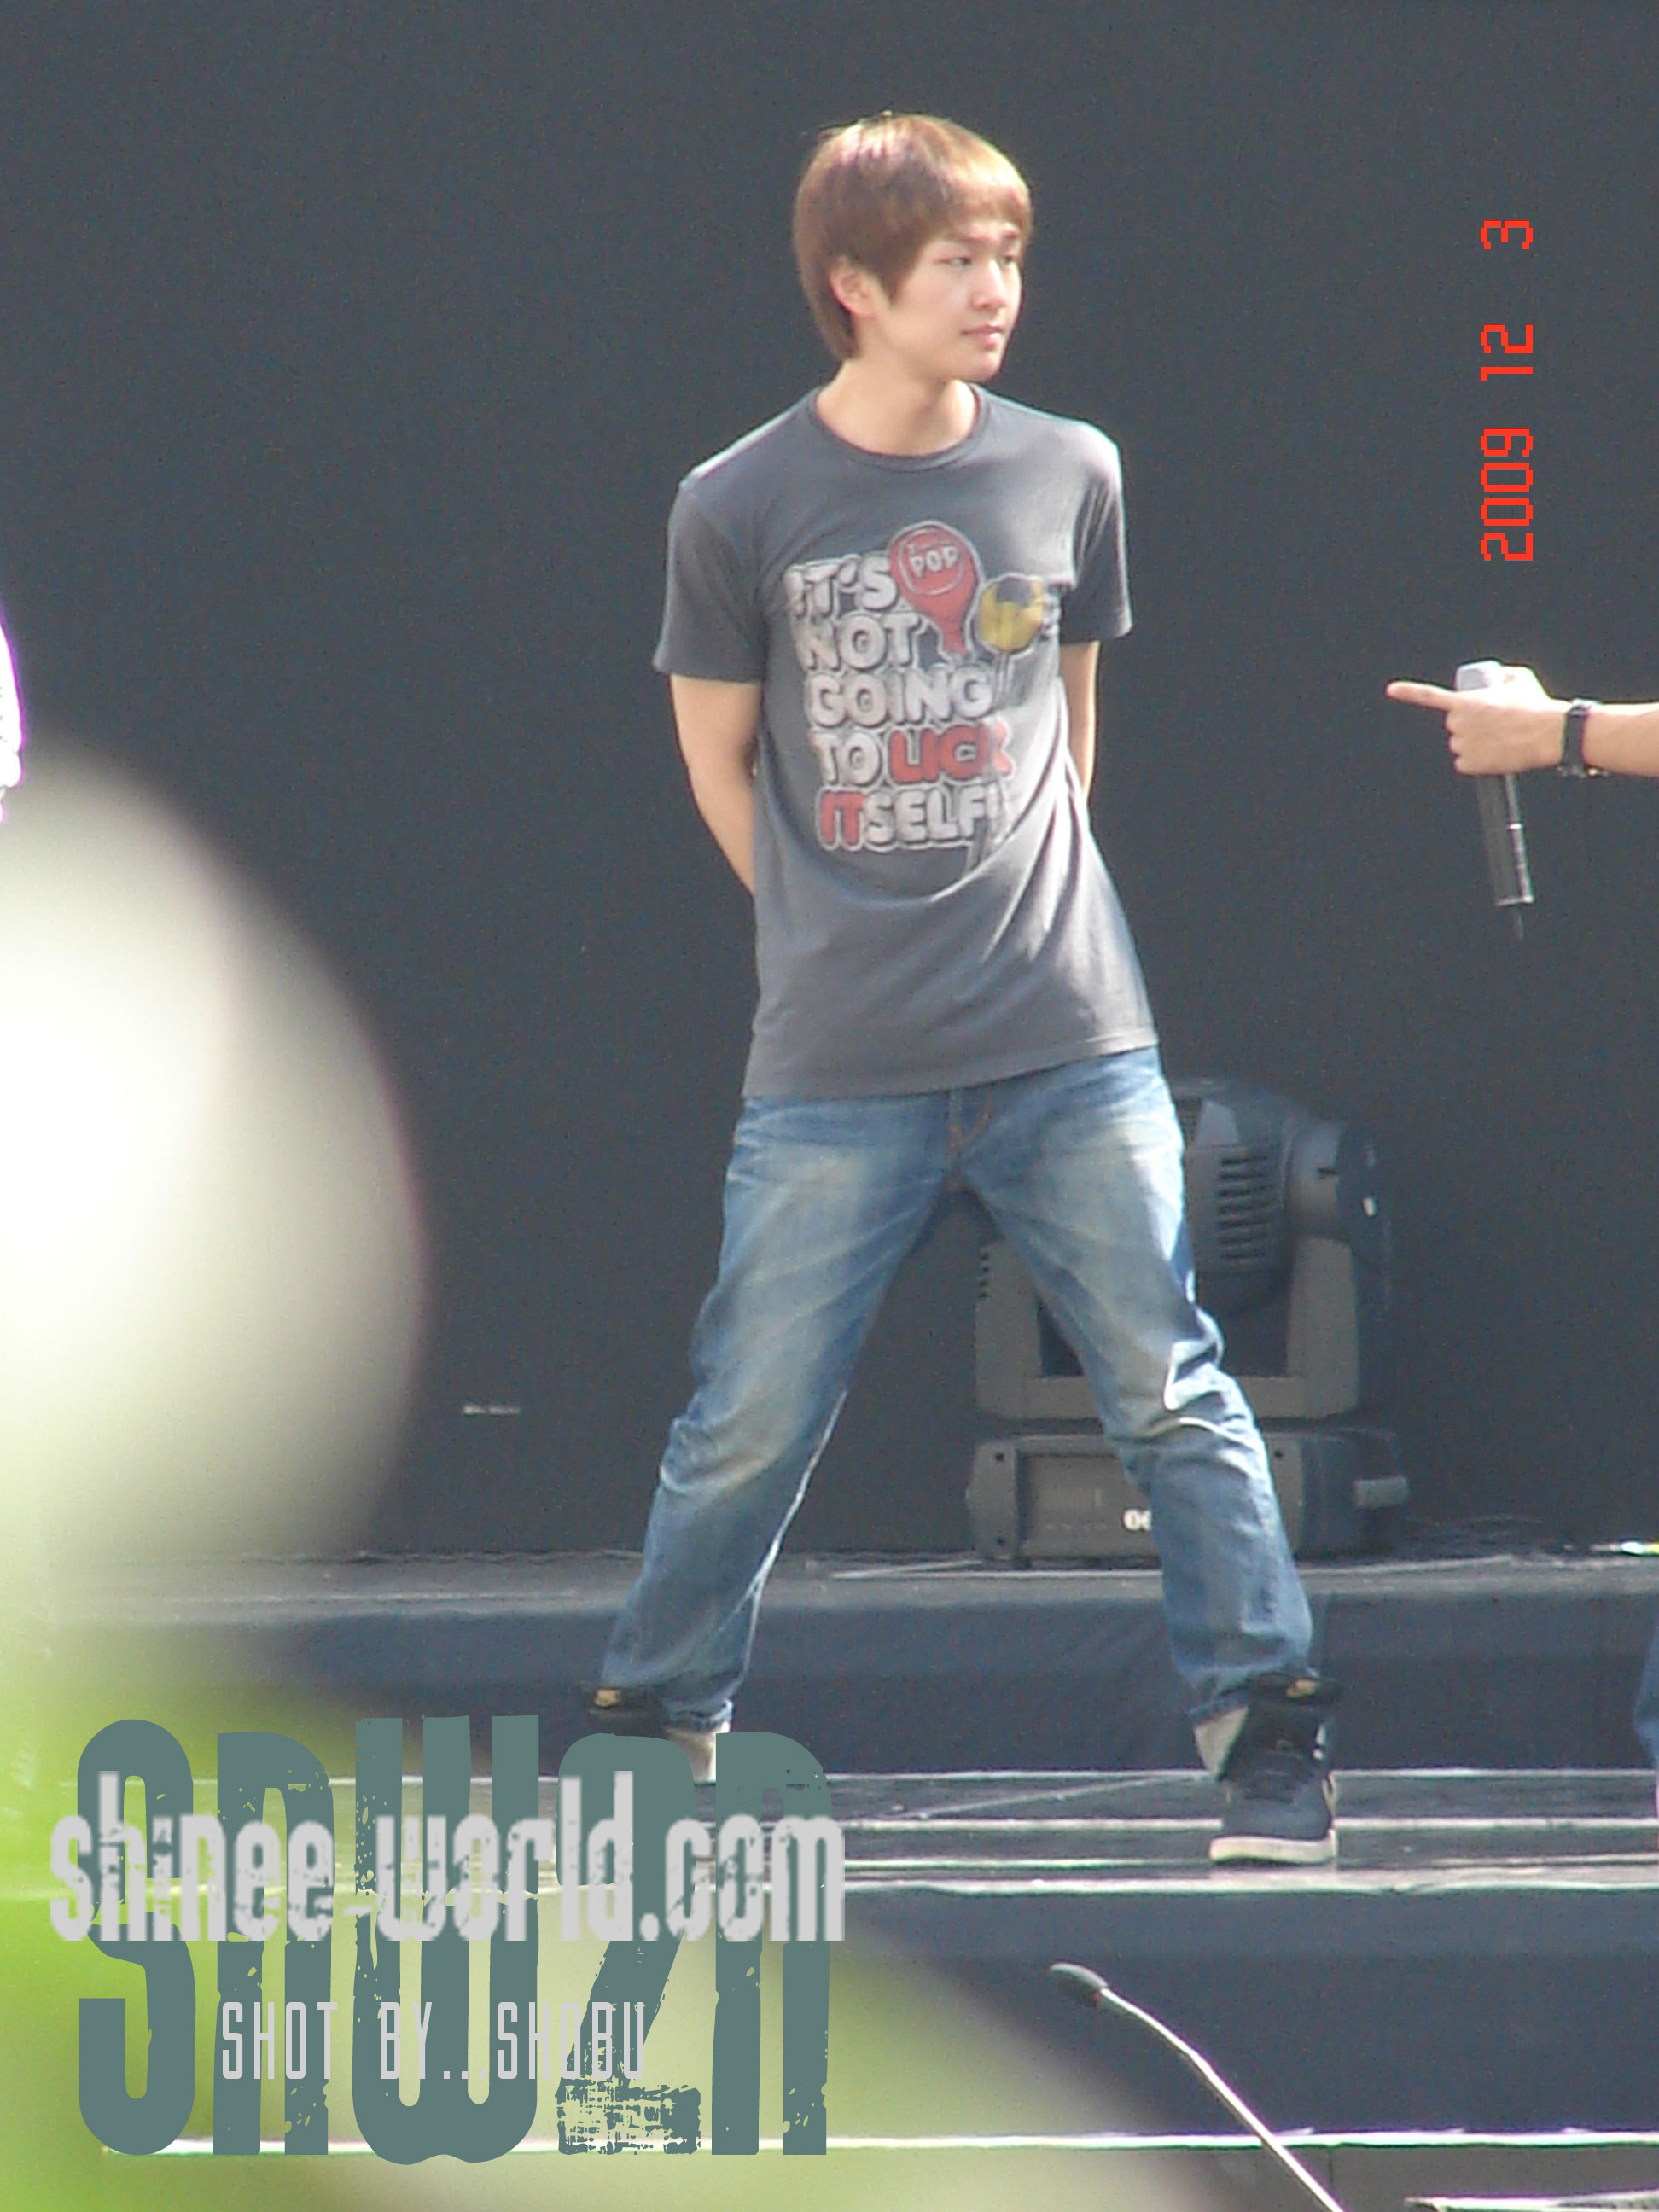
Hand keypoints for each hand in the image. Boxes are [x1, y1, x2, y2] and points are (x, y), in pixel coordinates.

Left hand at [1386, 666, 1561, 774]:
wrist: (1548, 733)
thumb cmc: (1536, 706)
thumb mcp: (1520, 679)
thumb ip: (1502, 676)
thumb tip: (1497, 679)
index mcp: (1465, 701)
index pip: (1430, 696)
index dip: (1409, 692)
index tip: (1391, 689)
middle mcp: (1458, 723)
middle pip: (1454, 725)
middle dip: (1470, 724)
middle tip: (1495, 723)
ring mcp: (1461, 744)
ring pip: (1460, 745)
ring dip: (1474, 743)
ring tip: (1501, 738)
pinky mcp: (1468, 764)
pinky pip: (1465, 763)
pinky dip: (1476, 762)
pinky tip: (1495, 754)